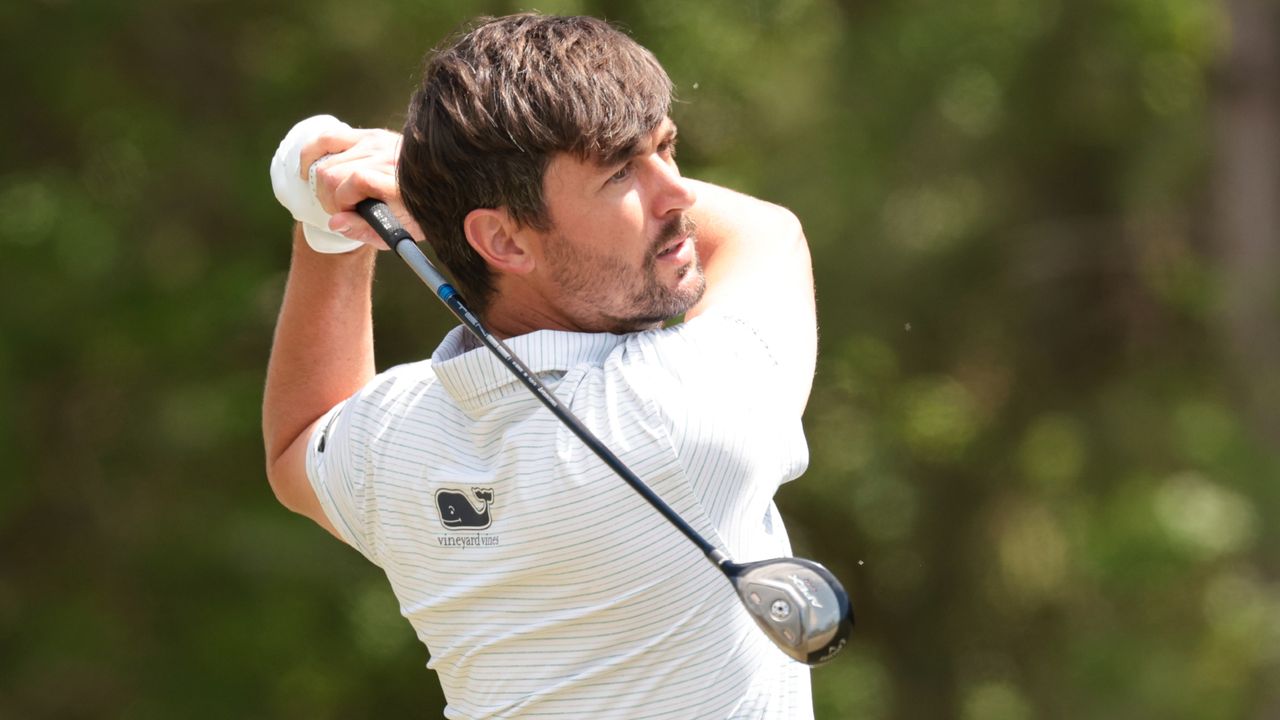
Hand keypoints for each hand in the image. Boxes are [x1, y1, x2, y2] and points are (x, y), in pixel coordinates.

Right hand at [299, 127, 425, 248]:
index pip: (351, 183)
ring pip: (326, 160)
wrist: (445, 187)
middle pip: (331, 173)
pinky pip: (329, 137)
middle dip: (328, 198)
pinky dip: (312, 153)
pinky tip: (309, 170)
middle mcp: (384, 156)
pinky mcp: (371, 135)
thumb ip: (363, 230)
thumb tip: (334, 222)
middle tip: (341, 211)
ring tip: (334, 197)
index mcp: (395, 181)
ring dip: (323, 184)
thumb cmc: (420, 214)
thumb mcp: (397, 232)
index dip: (341, 205)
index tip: (347, 217)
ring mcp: (376, 142)